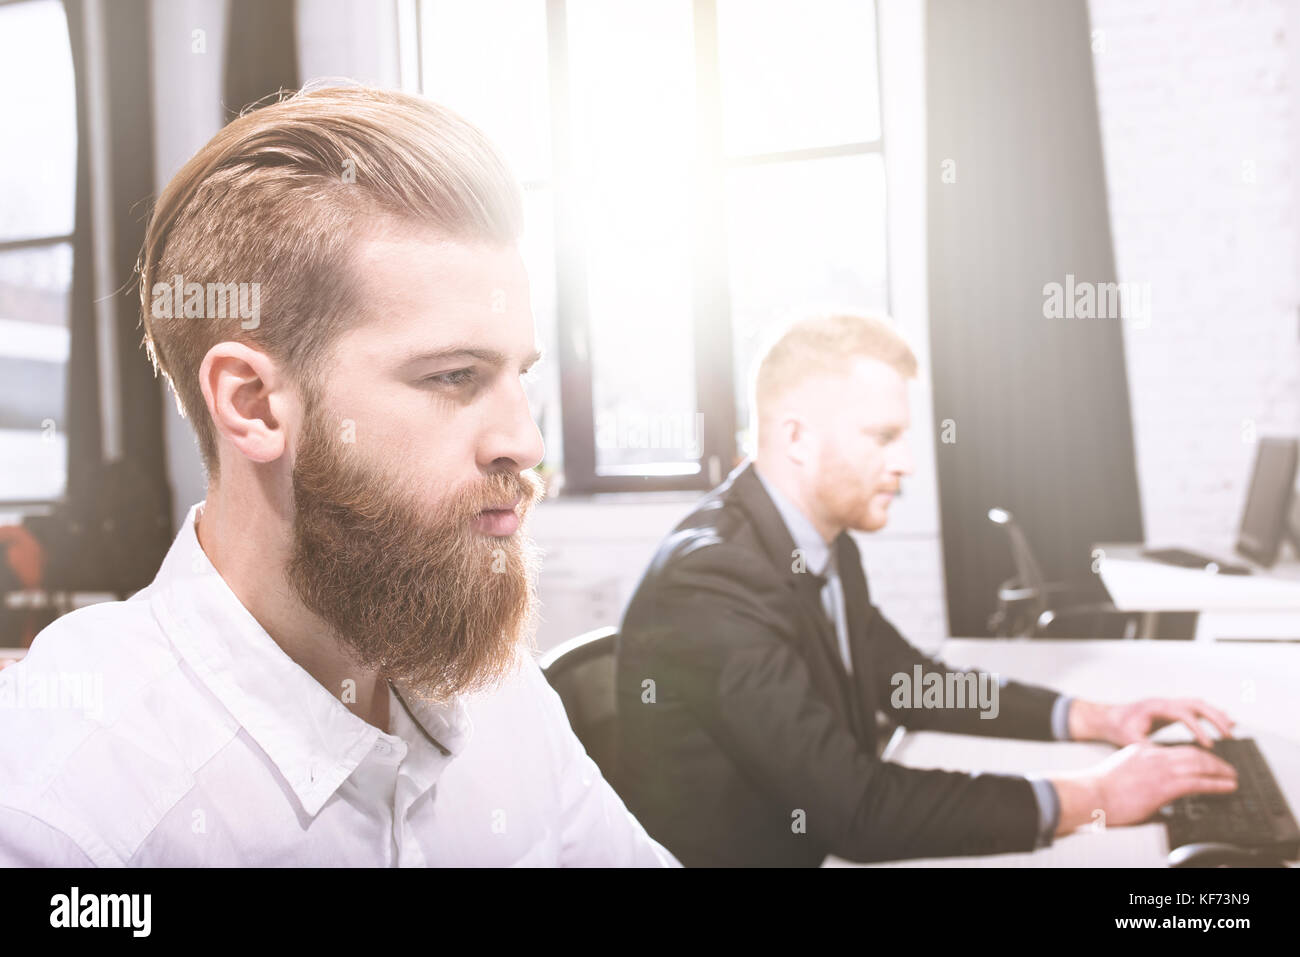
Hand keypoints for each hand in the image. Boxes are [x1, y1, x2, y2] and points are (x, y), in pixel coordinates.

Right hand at [1051, 742, 1237, 833]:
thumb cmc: (1099, 790)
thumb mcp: (1122, 774)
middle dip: (1213, 761)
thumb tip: (1150, 790)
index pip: (1176, 750)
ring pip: (1200, 763)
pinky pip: (1200, 782)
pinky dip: (1217, 784)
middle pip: (1192, 752)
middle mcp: (1154, 756)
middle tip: (1226, 769)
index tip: (1206, 762)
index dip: (1196, 755)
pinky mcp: (1166, 785)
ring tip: (1232, 777)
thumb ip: (1139, 776)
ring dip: (1221, 770)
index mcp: (1142, 752)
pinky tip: (1227, 786)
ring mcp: (1161, 769)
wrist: (1091, 794)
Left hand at [1068, 697, 1234, 748]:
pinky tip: (1226, 723)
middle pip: (1195, 704)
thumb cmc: (1118, 728)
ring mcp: (1170, 704)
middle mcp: (1165, 702)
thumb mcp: (1130, 739)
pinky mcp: (1173, 710)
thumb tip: (1167, 761)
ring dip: (1216, 715)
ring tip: (1232, 730)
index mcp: (1155, 708)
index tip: (1209, 745)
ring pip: (1198, 704)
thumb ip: (1148, 747)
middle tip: (1229, 735)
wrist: (1108, 718)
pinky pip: (1196, 709)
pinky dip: (1211, 715)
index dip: (1197, 729)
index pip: (1182, 714)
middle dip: (1214, 719)